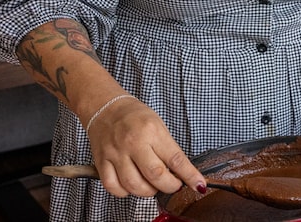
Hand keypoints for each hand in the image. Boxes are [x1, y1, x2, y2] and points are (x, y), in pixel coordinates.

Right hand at [85, 96, 205, 197]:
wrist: (105, 108)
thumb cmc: (134, 116)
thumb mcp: (158, 126)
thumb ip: (168, 150)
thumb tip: (181, 173)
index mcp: (151, 131)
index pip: (175, 159)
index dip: (189, 176)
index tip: (198, 185)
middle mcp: (133, 142)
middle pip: (155, 175)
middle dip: (169, 186)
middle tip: (173, 185)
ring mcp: (115, 153)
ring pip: (134, 185)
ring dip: (148, 192)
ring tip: (153, 185)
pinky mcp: (102, 162)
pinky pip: (114, 187)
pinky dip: (125, 192)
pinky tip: (132, 185)